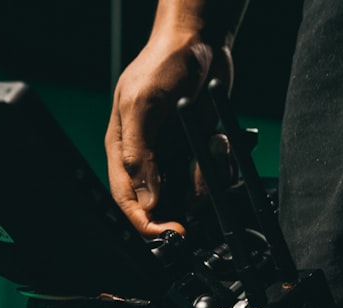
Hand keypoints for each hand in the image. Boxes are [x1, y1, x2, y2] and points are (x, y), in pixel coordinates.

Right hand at [105, 3, 239, 237]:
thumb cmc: (164, 62)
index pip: (127, 199)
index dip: (144, 222)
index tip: (166, 232)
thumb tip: (145, 198)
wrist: (202, 40)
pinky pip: (211, 174)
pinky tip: (219, 142)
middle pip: (159, 203)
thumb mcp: (144, 105)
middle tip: (198, 206)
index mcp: (122, 149)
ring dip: (206, 180)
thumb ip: (139, 153)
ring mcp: (174, 154)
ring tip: (212, 150)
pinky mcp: (197, 148)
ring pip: (189, 192)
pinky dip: (220, 164)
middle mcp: (147, 156)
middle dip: (182, 207)